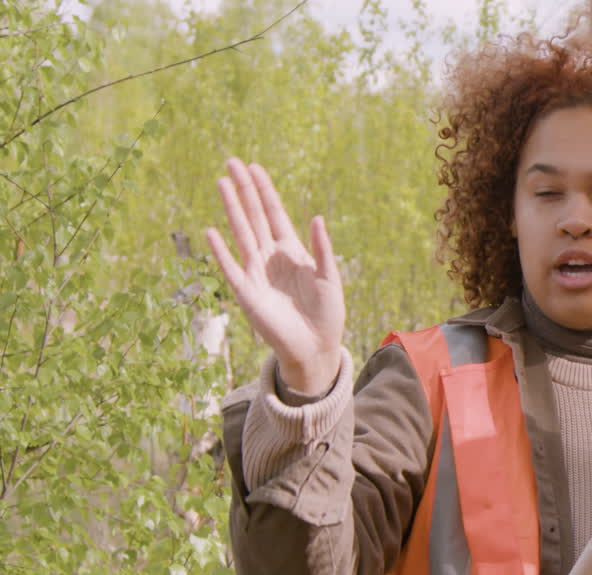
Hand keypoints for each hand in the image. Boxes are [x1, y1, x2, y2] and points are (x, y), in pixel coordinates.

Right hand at [205, 158, 344, 394]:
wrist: (315, 346)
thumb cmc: (326, 313)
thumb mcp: (330, 278)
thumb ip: (322, 249)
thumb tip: (318, 218)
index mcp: (292, 251)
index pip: (274, 213)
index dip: (264, 191)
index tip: (255, 167)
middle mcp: (270, 257)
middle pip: (254, 216)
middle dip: (244, 190)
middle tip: (231, 161)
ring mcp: (256, 272)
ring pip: (241, 233)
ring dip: (231, 209)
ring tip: (221, 182)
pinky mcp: (246, 293)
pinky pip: (230, 267)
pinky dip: (221, 251)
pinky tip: (211, 231)